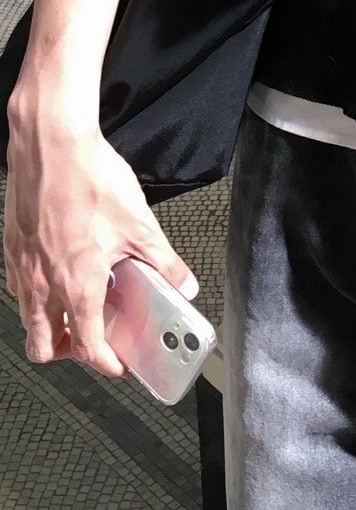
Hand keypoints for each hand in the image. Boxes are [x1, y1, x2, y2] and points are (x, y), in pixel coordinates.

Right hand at [3, 116, 196, 376]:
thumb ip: (165, 262)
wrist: (52, 146)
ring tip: (76, 307)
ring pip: (27, 318)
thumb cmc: (90, 181)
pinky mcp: (13, 246)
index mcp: (76, 285)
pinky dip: (36, 293)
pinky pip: (18, 286)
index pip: (86, 347)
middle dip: (68, 351)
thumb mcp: (141, 225)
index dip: (105, 362)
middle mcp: (42, 284)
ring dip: (50, 323)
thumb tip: (184, 283)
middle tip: (91, 339)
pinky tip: (58, 271)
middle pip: (44, 345)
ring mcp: (22, 267)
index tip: (118, 363)